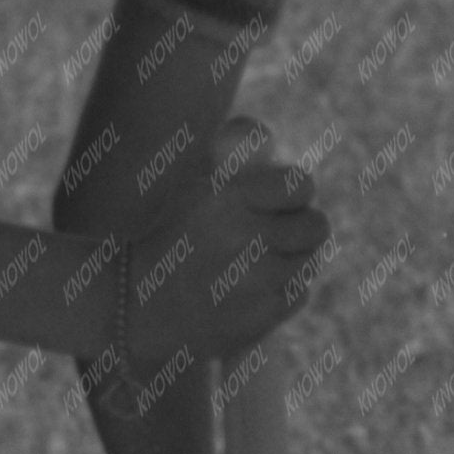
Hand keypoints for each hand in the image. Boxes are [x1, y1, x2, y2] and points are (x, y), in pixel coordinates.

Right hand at [120, 141, 328, 372]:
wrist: (138, 303)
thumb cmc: (170, 236)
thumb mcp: (194, 188)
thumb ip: (233, 162)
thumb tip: (269, 137)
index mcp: (228, 198)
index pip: (300, 186)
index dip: (299, 191)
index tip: (291, 198)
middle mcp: (246, 238)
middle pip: (315, 226)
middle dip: (305, 225)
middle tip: (290, 229)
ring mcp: (257, 282)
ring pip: (310, 260)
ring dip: (295, 258)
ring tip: (266, 260)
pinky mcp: (262, 316)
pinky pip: (300, 293)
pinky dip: (285, 290)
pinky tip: (258, 289)